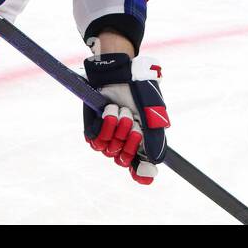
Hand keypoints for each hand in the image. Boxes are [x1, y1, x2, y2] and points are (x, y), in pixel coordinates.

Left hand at [83, 53, 169, 183]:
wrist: (121, 72)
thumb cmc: (139, 91)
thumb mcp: (153, 113)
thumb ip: (155, 138)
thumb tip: (154, 162)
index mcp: (141, 141)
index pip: (140, 169)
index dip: (142, 174)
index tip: (145, 172)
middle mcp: (123, 142)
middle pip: (125, 160)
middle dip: (131, 141)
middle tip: (135, 124)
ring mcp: (107, 136)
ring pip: (110, 150)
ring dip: (119, 129)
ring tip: (122, 111)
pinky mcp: (93, 128)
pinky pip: (96, 140)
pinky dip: (106, 125)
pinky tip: (111, 110)